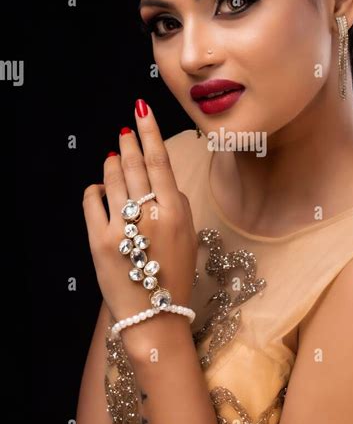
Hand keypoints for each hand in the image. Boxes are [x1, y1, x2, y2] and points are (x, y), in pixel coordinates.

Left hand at [82, 99, 197, 325]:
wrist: (154, 315)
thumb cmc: (175, 275)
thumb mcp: (188, 235)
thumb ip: (178, 202)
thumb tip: (160, 176)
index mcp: (176, 211)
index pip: (159, 160)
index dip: (149, 131)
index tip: (140, 108)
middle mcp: (150, 214)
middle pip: (133, 165)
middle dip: (127, 140)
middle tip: (125, 128)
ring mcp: (122, 226)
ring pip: (112, 179)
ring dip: (111, 162)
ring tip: (113, 154)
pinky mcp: (100, 240)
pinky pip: (92, 201)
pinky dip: (94, 188)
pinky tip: (99, 187)